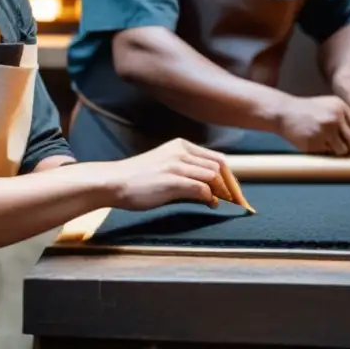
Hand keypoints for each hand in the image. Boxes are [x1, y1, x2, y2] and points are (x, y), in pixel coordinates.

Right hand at [105, 139, 239, 210]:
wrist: (114, 182)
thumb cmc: (137, 178)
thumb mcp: (165, 166)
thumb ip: (187, 171)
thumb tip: (211, 189)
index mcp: (180, 145)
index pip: (216, 158)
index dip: (230, 175)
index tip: (235, 190)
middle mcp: (180, 151)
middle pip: (219, 167)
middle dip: (230, 185)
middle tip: (235, 200)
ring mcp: (176, 165)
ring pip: (212, 176)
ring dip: (221, 192)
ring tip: (222, 202)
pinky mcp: (172, 180)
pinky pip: (201, 188)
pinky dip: (210, 198)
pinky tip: (210, 204)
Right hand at [276, 95, 349, 155]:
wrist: (284, 112)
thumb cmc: (309, 111)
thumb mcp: (330, 106)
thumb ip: (347, 118)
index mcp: (341, 107)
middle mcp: (334, 118)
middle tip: (349, 150)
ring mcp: (324, 130)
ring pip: (343, 151)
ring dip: (339, 152)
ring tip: (329, 145)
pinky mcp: (314, 142)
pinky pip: (327, 155)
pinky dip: (325, 153)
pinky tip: (317, 144)